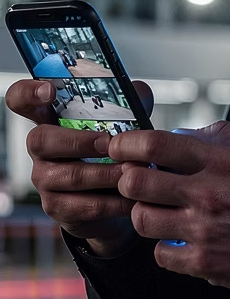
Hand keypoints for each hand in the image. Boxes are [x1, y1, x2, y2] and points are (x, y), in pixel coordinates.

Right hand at [4, 78, 154, 255]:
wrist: (113, 199)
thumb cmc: (111, 153)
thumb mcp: (120, 123)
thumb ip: (128, 103)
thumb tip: (139, 90)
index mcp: (49, 120)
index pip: (21, 100)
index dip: (28, 93)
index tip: (49, 90)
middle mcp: (40, 149)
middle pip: (41, 139)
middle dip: (78, 141)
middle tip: (108, 143)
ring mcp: (45, 179)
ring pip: (70, 176)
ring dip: (105, 174)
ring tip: (131, 172)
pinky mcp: (57, 207)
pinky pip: (84, 205)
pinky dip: (112, 202)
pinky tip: (131, 198)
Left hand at [99, 121, 229, 295]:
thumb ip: (223, 136)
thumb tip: (185, 133)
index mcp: (219, 162)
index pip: (154, 144)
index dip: (126, 144)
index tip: (119, 148)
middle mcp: (206, 194)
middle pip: (135, 182)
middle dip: (128, 180)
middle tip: (137, 184)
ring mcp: (202, 231)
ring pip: (141, 220)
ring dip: (145, 216)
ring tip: (161, 215)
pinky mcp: (203, 262)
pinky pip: (161, 255)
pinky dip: (166, 250)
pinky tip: (181, 243)